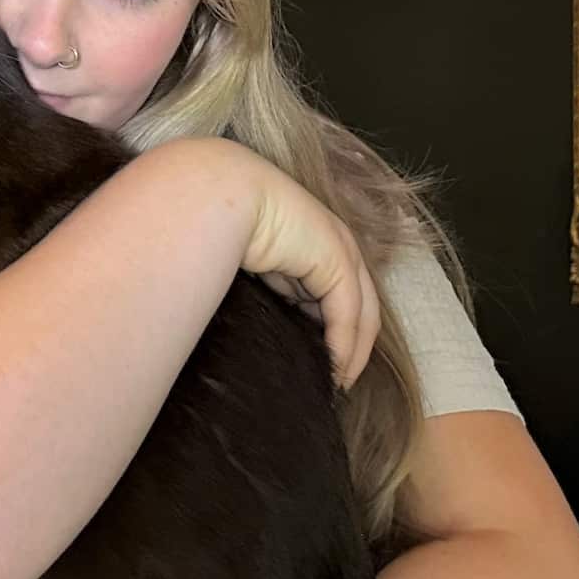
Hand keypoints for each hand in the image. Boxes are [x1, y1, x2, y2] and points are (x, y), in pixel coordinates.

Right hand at [238, 151, 378, 387]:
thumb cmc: (218, 222)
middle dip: (351, 345)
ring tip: (335, 384)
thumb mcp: (253, 264)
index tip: (321, 363)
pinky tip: (332, 370)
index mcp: (313, 240)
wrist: (217, 194)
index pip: (338, 292)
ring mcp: (341, 249)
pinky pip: (347, 313)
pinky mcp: (337, 261)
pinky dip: (343, 345)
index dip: (335, 329)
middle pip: (359, 305)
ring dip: (352, 352)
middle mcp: (334, 242)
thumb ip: (271, 288)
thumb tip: (266, 324)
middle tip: (335, 382)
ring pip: (361, 312)